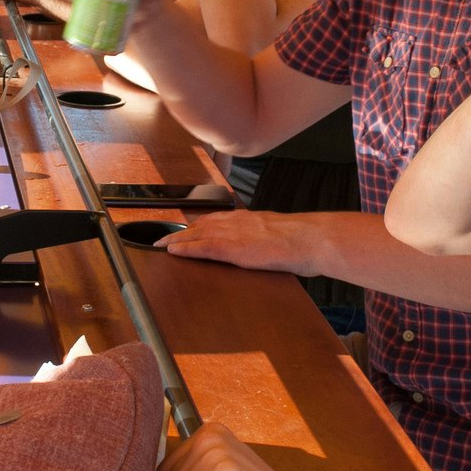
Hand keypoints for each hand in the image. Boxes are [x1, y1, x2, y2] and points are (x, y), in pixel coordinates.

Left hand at [160, 210, 319, 275]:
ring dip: (176, 239)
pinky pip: (202, 248)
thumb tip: (269, 243)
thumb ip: (267, 236)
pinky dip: (184, 249)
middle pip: (200, 224)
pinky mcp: (232, 249)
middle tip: (164, 237)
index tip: (187, 228)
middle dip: (181, 231)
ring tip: (160, 245)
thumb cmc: (302, 239)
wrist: (309, 239)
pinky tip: (172, 251)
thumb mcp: (280, 233)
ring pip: (196, 234)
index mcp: (248, 218)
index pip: (216, 219)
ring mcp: (233, 234)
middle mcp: (236, 221)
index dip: (198, 225)